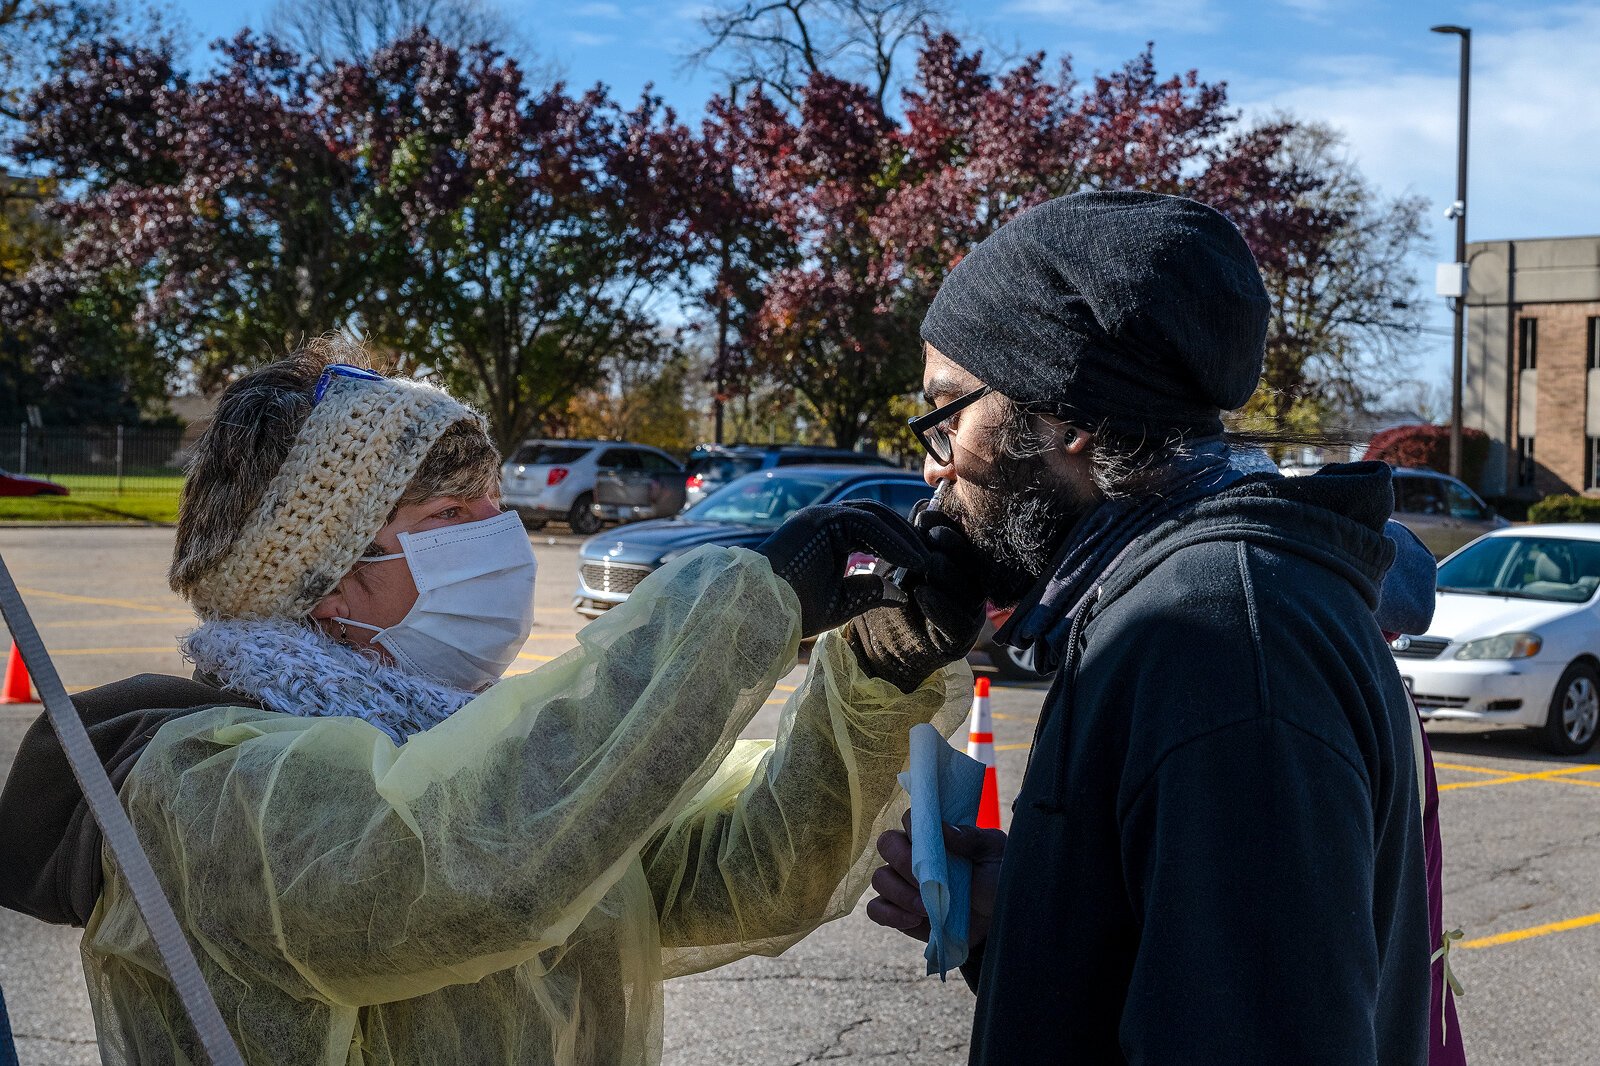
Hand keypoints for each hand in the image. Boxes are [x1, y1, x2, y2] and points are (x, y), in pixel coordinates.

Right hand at [754, 500, 929, 638]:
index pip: (873, 529)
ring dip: (903, 536)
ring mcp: (820, 515)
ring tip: (925, 561)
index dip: (900, 544)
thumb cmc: (794, 609)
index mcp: (828, 536)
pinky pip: (864, 522)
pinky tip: (911, 559)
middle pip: (877, 516)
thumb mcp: (842, 601)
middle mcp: (824, 520)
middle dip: (907, 535)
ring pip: (873, 514)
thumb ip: (870, 591)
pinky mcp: (819, 519)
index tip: (923, 565)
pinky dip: (891, 539)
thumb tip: (900, 591)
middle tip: (932, 558)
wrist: (761, 610)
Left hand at [848, 511, 986, 691]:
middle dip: (949, 547)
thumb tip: (924, 502)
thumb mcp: (898, 565)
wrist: (876, 652)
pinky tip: (920, 593)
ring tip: (923, 563)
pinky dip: (940, 608)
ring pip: (969, 591)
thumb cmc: (887, 603)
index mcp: (960, 570)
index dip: (947, 527)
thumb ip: (911, 540)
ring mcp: (968, 618)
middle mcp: (970, 592)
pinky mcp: (959, 643)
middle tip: (928, 535)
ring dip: (945, 574)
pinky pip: (958, 624)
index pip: (963, 544)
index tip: (924, 516)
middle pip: (972, 564)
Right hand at [866, 809, 1005, 948]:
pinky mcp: (899, 911)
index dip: (914, 828)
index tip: (931, 844)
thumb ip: (971, 838)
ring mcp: (903, 884)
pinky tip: (915, 920)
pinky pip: (876, 909)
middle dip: (903, 863)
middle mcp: (913, 855)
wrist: (999, 919)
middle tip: (925, 882)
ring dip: (900, 893)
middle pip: (886, 844)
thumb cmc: (997, 878)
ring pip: (880, 879)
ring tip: (926, 909)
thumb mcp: (994, 853)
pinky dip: (890, 914)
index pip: (911, 819)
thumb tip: (942, 828)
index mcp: (934, 835)